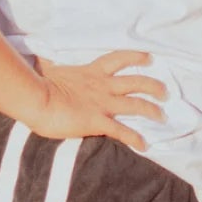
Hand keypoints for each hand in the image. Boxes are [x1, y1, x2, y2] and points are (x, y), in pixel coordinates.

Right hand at [28, 51, 166, 151]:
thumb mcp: (47, 69)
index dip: (136, 57)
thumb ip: (49, 64)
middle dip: (153, 86)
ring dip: (152, 110)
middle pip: (136, 82)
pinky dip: (134, 138)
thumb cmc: (38, 84)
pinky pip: (121, 131)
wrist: (36, 98)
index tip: (149, 57)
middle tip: (165, 92)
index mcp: (91, 72)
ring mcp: (102, 103)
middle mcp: (102, 86)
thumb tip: (38, 58)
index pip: (119, 59)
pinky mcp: (97, 121)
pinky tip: (144, 145)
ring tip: (162, 116)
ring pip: (136, 104)